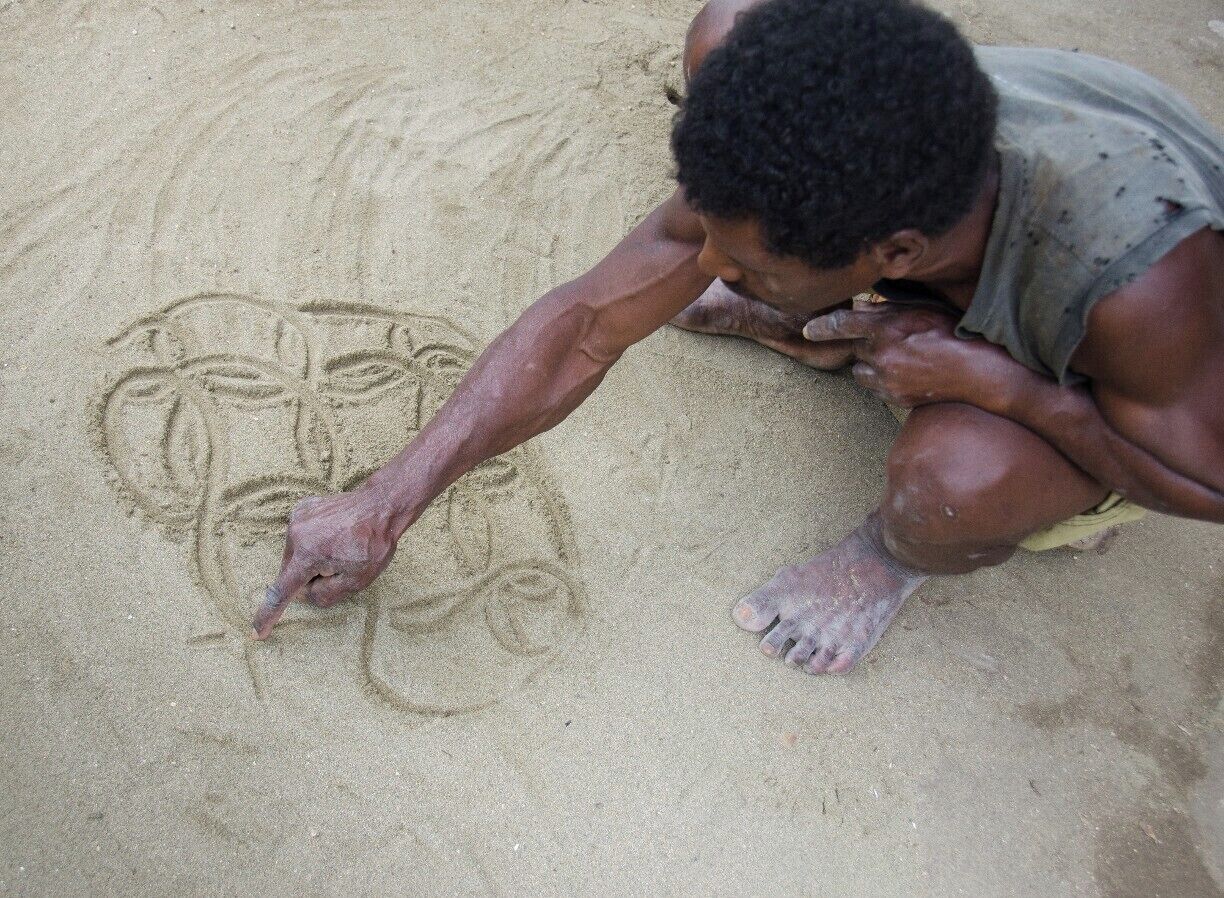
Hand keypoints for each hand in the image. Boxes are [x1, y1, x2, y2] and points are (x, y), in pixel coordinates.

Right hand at [252, 489, 398, 638]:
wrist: (382, 505)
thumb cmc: (373, 544)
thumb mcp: (357, 581)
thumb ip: (326, 594)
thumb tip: (305, 594)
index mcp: (308, 555)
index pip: (282, 593)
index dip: (269, 615)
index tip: (257, 633)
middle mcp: (296, 535)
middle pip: (291, 572)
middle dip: (308, 578)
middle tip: (337, 567)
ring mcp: (297, 518)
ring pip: (295, 555)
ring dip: (310, 559)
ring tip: (338, 547)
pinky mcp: (302, 508)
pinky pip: (300, 537)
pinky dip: (312, 542)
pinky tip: (333, 535)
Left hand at [802, 304, 1017, 408]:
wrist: (976, 372)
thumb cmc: (952, 334)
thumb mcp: (920, 310)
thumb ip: (886, 310)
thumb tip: (858, 308)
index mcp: (886, 329)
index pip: (842, 324)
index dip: (822, 326)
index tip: (808, 330)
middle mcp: (881, 356)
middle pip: (854, 349)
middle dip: (864, 344)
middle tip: (890, 340)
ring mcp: (887, 380)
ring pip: (861, 372)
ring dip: (870, 365)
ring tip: (898, 358)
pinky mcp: (894, 398)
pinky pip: (876, 389)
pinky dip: (883, 381)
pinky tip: (905, 373)